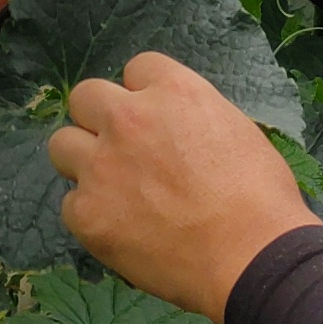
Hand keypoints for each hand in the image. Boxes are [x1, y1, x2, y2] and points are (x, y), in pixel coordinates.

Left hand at [45, 51, 317, 322]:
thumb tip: (175, 131)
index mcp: (174, 91)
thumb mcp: (235, 131)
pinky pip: (71, 204)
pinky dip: (91, 215)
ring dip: (83, 161)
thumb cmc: (261, 197)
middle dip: (99, 118)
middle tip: (121, 149)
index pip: (136, 68)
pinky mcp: (87, 213)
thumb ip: (192, 119)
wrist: (251, 255)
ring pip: (61, 145)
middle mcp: (128, 119)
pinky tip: (121, 230)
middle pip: (84, 96)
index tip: (155, 119)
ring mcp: (101, 166)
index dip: (145, 95)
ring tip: (111, 188)